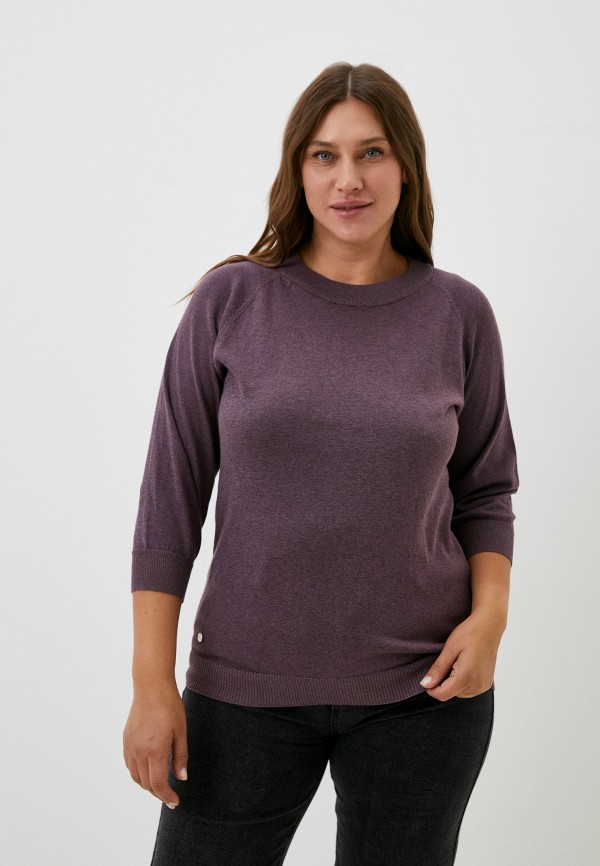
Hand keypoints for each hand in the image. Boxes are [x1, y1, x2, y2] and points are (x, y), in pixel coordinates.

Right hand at [123, 683, 187, 807]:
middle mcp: (139, 751)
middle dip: (159, 793)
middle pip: (146, 783)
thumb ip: (180, 757)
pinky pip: (129, 765)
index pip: (158, 784)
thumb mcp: (181, 731)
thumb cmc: (169, 706)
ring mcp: (130, 746)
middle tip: (170, 797)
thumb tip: (181, 778)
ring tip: (160, 786)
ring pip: (136, 777)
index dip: (167, 796)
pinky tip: (148, 771)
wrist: (151, 687)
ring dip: (147, 785)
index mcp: (155, 750)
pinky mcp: (126, 741)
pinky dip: (138, 774)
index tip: (175, 802)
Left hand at [420, 610, 504, 700]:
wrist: (490, 626)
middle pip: (451, 694)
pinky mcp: (487, 683)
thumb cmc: (470, 633)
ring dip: (453, 683)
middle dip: (443, 683)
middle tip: (447, 662)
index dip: (431, 688)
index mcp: (467, 676)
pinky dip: (463, 682)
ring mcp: (484, 685)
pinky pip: (469, 690)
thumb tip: (425, 684)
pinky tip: (464, 667)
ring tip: (456, 663)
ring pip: (459, 693)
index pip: (443, 695)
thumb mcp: (450, 649)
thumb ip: (438, 669)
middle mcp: (478, 685)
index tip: (427, 677)